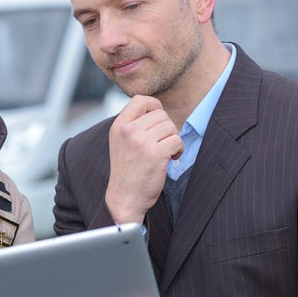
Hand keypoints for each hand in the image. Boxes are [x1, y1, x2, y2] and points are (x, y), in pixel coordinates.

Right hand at [105, 95, 183, 223]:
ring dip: (173, 139)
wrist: (124, 197)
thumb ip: (132, 124)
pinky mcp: (155, 154)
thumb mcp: (120, 142)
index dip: (154, 106)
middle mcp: (128, 131)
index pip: (140, 100)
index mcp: (119, 126)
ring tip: (166, 152)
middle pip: (160, 114)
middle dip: (166, 128)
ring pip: (170, 127)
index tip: (158, 119)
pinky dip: (178, 150)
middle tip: (162, 142)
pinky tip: (171, 158)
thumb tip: (156, 109)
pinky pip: (177, 141)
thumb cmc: (127, 170)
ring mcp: (141, 142)